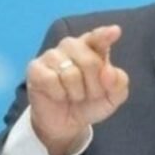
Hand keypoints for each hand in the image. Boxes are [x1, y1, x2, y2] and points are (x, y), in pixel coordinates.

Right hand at [26, 25, 129, 154]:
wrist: (67, 123)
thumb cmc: (90, 103)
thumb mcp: (113, 97)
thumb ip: (119, 83)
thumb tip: (108, 71)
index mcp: (93, 47)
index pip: (98, 38)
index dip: (105, 35)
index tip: (115, 31)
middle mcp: (72, 46)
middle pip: (90, 62)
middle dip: (94, 86)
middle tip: (90, 94)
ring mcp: (52, 55)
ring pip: (70, 73)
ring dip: (76, 93)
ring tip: (74, 95)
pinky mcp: (35, 68)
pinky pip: (51, 80)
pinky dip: (59, 94)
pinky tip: (58, 95)